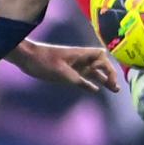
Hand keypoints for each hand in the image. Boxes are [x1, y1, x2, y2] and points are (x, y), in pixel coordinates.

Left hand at [7, 40, 121, 92]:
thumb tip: (95, 89)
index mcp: (80, 55)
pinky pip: (83, 77)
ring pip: (93, 72)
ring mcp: (74, 65)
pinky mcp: (67, 71)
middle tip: (117, 89)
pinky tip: (95, 89)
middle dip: (110, 75)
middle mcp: (80, 59)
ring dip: (103, 80)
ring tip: (114, 90)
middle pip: (101, 65)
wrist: (27, 57)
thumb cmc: (43, 61)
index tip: (110, 81)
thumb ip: (78, 80)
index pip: (101, 58)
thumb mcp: (61, 72)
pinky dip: (91, 83)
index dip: (109, 68)